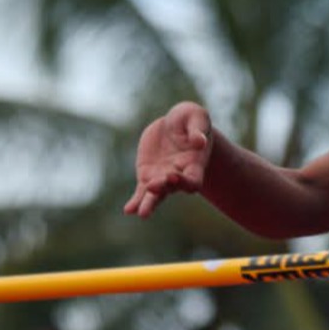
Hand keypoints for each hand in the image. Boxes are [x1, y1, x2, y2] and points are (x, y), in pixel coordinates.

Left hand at [125, 101, 213, 217]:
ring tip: (141, 213)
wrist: (175, 124)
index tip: (174, 175)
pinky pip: (142, 191)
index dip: (186, 181)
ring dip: (149, 203)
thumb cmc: (190, 119)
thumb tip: (199, 142)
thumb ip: (198, 129)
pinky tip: (128, 210)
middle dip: (163, 188)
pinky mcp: (148, 175)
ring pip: (156, 194)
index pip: (194, 179)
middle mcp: (180, 174)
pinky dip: (136, 201)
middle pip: (173, 187)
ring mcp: (163, 177)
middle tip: (153, 187)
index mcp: (195, 163)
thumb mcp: (196, 116)